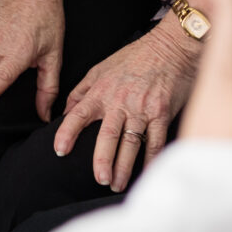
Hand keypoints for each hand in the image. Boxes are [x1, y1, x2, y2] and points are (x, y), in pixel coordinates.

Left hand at [52, 19, 201, 191]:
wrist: (172, 47)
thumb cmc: (136, 57)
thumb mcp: (102, 68)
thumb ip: (82, 90)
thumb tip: (65, 112)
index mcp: (102, 91)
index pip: (79, 114)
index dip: (67, 132)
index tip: (59, 151)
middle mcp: (121, 101)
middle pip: (108, 135)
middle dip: (102, 159)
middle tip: (99, 179)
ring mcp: (143, 109)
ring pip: (131, 143)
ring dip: (124, 166)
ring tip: (116, 184)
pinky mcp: (162, 113)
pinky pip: (155, 141)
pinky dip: (151, 160)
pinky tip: (146, 174)